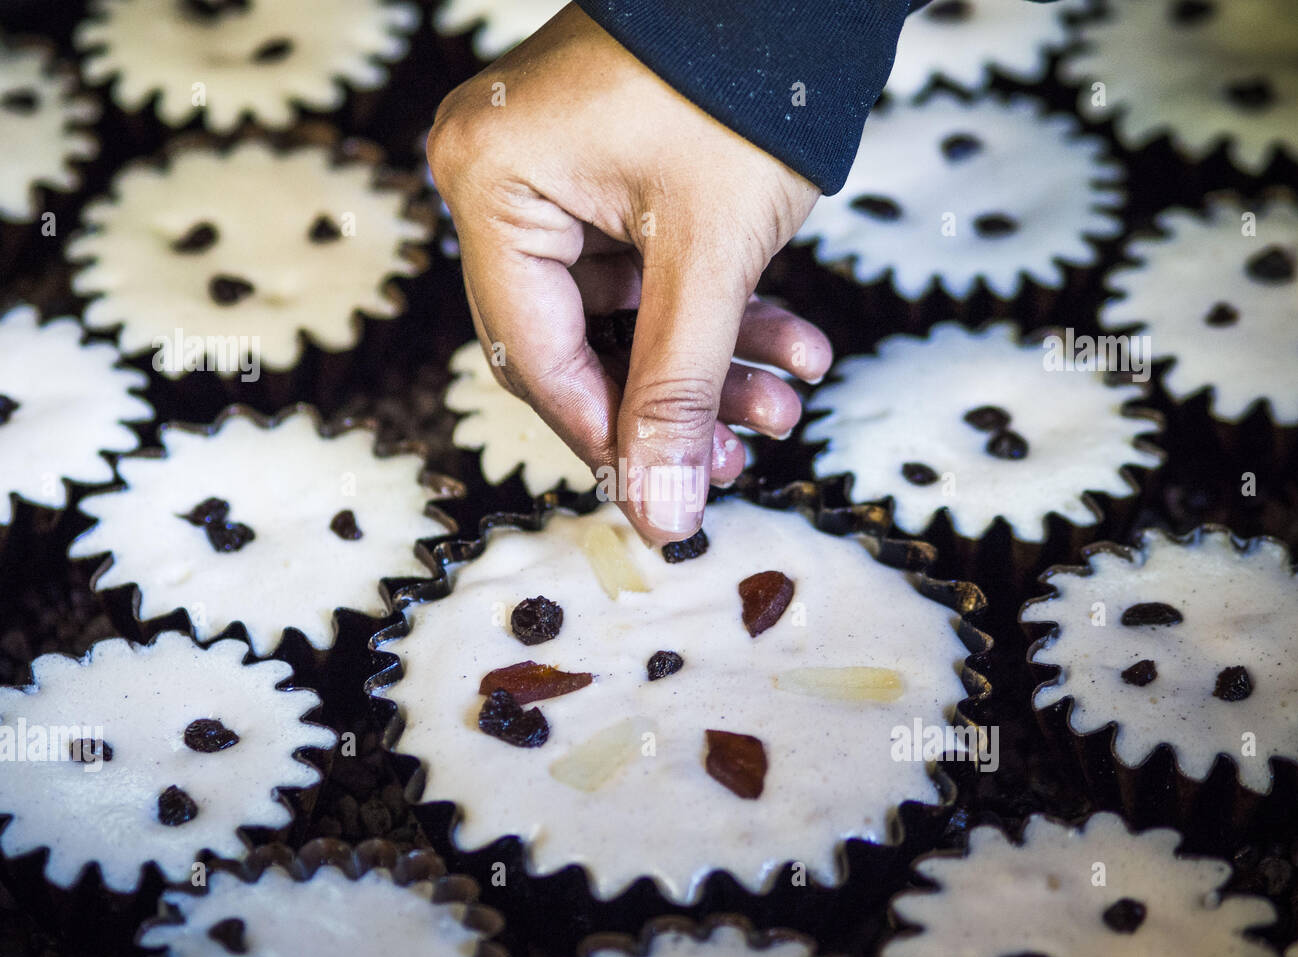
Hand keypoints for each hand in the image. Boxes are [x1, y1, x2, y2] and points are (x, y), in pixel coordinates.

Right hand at [427, 4, 830, 541]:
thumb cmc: (745, 84)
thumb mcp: (710, 255)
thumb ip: (680, 392)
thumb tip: (659, 516)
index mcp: (492, 185)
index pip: (534, 354)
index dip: (604, 434)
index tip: (664, 495)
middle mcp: (502, 181)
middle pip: (576, 343)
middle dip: (671, 401)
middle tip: (737, 454)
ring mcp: (554, 177)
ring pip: (624, 315)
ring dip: (709, 364)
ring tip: (784, 403)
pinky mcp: (605, 176)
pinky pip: (647, 271)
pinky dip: (715, 312)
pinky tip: (791, 345)